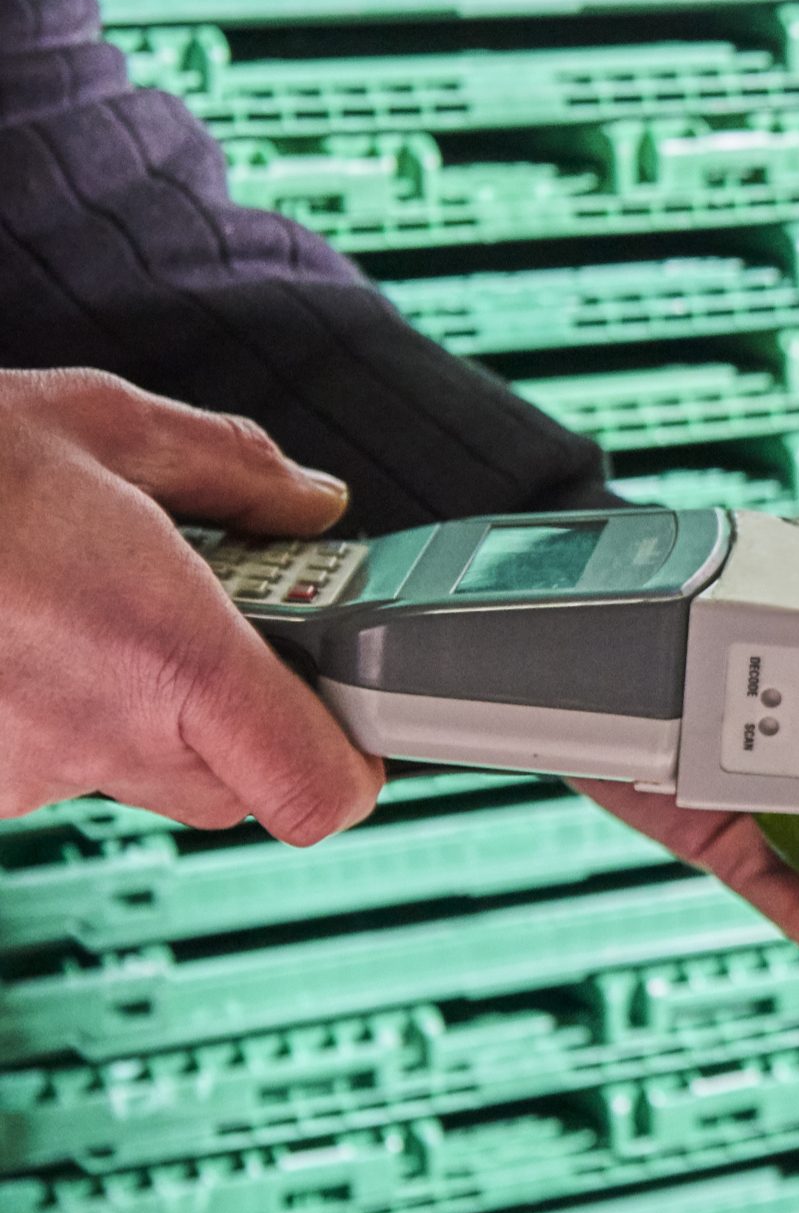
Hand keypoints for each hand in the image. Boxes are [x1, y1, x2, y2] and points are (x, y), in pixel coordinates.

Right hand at [0, 369, 383, 839]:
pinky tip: (14, 631)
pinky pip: (43, 762)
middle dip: (244, 713)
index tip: (345, 700)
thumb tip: (312, 503)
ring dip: (136, 707)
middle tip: (210, 619)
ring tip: (82, 606)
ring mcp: (21, 770)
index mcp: (169, 654)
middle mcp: (101, 733)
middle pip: (237, 784)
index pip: (319, 791)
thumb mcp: (98, 421)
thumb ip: (232, 469)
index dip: (351, 762)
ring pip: (134, 774)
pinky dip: (46, 709)